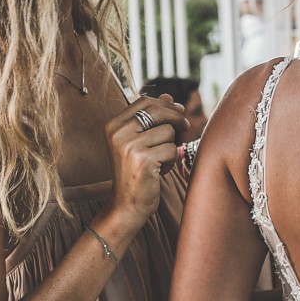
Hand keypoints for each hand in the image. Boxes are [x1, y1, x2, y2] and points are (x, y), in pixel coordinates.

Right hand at [104, 95, 186, 230]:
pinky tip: (159, 171)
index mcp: (113, 125)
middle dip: (176, 117)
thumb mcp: (138, 141)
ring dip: (170, 146)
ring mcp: (130, 146)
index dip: (165, 104)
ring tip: (159, 161)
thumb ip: (150, 118)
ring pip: (168, 131)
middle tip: (185, 126)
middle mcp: (118, 133)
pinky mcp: (144, 160)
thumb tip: (168, 96)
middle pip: (157, 111)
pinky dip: (171, 161)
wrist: (126, 205)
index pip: (143, 101)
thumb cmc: (135, 172)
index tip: (178, 110)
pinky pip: (171, 149)